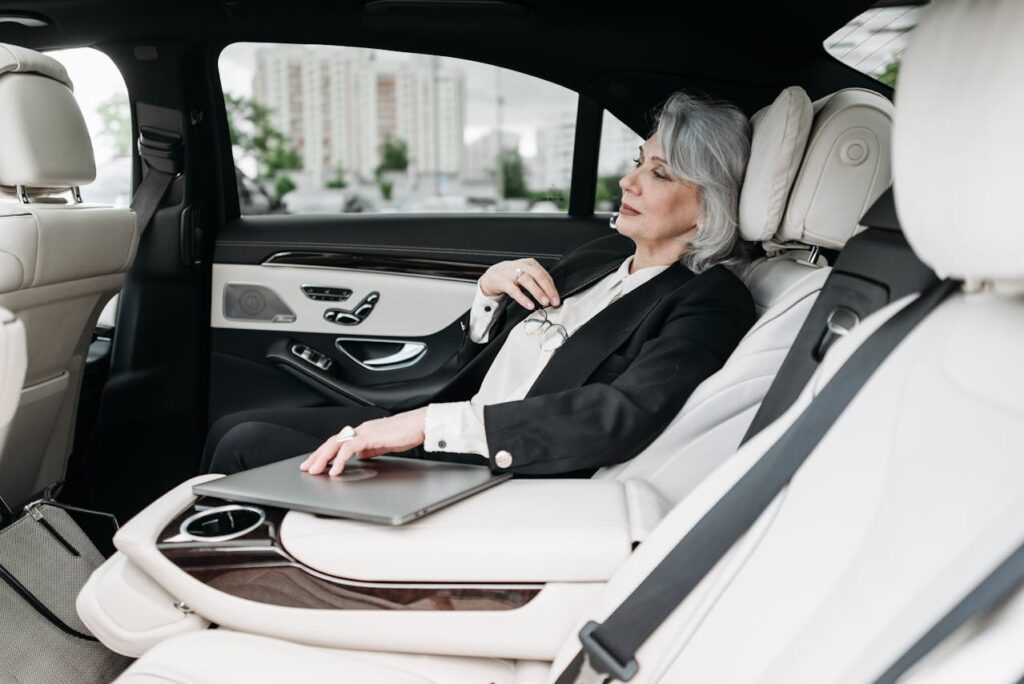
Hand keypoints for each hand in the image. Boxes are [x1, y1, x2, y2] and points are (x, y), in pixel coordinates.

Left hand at [300, 407, 428, 476]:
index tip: (316, 463)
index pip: (339, 442)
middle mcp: (361, 429)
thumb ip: (371, 449)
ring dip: (323, 458)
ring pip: (336, 444)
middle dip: (317, 456)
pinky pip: (349, 448)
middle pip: (332, 442)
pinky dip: (339, 460)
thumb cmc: (408, 432)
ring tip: (315, 471)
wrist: (420, 423)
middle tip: (306, 468)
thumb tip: (360, 456)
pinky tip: (335, 470)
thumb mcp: (385, 444)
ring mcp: (364, 432)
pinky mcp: (370, 436)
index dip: (325, 453)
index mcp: (364, 431)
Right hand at [478, 258, 559, 310]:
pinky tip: (529, 305)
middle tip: (553, 301)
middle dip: (548, 289)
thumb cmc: (512, 276)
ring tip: (544, 302)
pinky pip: (514, 290)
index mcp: (530, 264)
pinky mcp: (503, 281)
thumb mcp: (527, 275)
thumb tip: (551, 296)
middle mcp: (522, 266)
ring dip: (538, 292)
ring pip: (527, 281)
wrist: (493, 275)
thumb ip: (538, 283)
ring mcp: (512, 273)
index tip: (557, 299)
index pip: (545, 275)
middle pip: (538, 276)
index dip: (552, 288)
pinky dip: (523, 298)